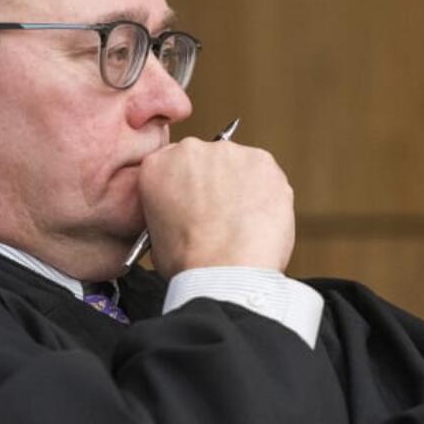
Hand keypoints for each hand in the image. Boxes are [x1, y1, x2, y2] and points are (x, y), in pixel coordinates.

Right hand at [137, 138, 294, 277]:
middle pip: (207, 160)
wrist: (225, 271)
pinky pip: (266, 174)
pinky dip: (267, 193)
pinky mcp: (262, 161)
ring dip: (241, 187)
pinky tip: (259, 219)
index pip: (172, 164)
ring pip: (238, 165)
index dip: (188, 186)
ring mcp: (229, 153)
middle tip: (222, 214)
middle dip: (215, 183)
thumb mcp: (156, 236)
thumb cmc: (192, 262)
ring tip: (242, 222)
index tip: (197, 200)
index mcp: (158, 166)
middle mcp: (191, 151)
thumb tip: (183, 214)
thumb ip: (168, 209)